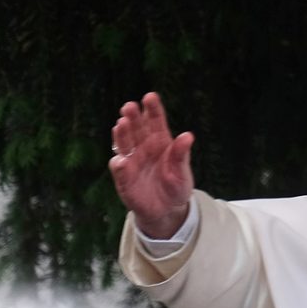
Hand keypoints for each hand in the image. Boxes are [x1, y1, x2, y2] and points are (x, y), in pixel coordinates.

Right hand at [109, 92, 195, 236]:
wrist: (167, 211)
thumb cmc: (176, 187)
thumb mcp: (183, 172)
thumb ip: (182, 155)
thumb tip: (188, 136)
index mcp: (160, 142)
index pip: (156, 121)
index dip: (152, 109)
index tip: (150, 96)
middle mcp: (143, 147)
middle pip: (136, 128)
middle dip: (133, 117)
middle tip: (130, 107)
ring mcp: (132, 161)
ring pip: (124, 144)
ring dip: (121, 134)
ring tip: (122, 124)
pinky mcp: (124, 178)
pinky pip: (119, 169)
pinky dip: (119, 164)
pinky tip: (121, 160)